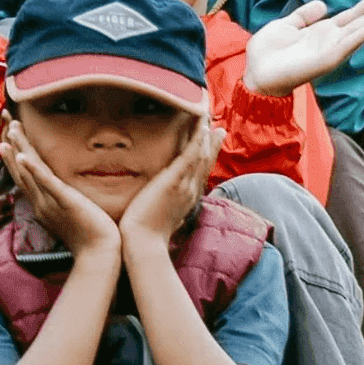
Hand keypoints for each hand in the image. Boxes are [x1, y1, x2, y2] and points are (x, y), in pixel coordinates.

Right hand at [0, 120, 121, 259]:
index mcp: (42, 204)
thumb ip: (64, 199)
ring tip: (11, 132)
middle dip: (12, 146)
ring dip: (19, 151)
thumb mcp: (71, 213)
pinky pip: (46, 183)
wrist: (98, 255)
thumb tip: (63, 187)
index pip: (24, 176)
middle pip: (21, 171)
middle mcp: (41, 202)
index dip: (15, 155)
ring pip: (29, 173)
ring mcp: (50, 202)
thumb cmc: (90, 236)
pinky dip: (33, 169)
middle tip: (6, 123)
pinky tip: (24, 156)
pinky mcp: (64, 202)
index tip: (9, 136)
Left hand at [119, 116, 224, 249]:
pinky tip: (203, 126)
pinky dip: (198, 139)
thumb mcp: (161, 220)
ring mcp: (185, 185)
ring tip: (210, 119)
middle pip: (206, 163)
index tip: (211, 148)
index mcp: (188, 200)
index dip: (207, 160)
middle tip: (219, 129)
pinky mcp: (175, 180)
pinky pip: (191, 154)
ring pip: (201, 155)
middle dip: (212, 145)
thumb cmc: (146, 236)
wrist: (144, 245)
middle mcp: (191, 191)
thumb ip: (164, 210)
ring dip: (207, 136)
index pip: (200, 175)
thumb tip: (160, 207)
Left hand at [243, 0, 363, 96]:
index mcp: (324, 31)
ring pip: (362, 28)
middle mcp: (333, 40)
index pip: (354, 13)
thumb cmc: (267, 53)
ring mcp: (333, 49)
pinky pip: (350, 42)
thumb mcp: (286, 25)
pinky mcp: (328, 59)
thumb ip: (305, 15)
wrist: (255, 74)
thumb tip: (324, 5)